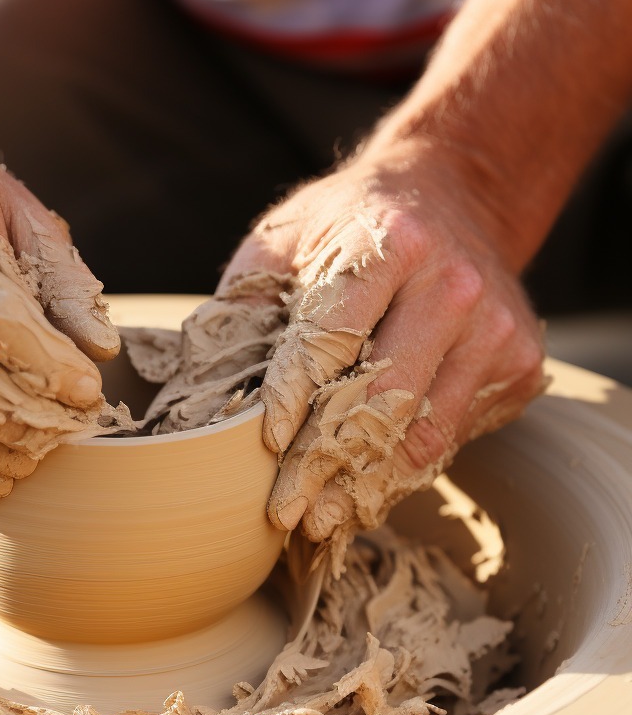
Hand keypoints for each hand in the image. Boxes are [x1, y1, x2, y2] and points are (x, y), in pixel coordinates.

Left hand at [220, 145, 544, 558]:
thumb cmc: (349, 223)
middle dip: (326, 463)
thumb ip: (244, 302)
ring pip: (422, 431)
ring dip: (365, 484)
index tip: (267, 448)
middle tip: (287, 514)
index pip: (332, 337)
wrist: (453, 192)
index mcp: (389, 245)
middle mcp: (452, 286)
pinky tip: (365, 490)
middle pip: (381, 396)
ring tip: (322, 521)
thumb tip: (197, 382)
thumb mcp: (286, 238)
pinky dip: (404, 468)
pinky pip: (452, 434)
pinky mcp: (518, 364)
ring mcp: (494, 329)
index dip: (296, 397)